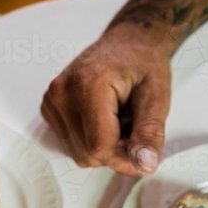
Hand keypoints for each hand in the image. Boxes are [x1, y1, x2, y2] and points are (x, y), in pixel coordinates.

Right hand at [41, 23, 172, 175]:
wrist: (128, 42)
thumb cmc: (144, 64)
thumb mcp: (157, 96)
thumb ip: (150, 133)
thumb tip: (145, 165)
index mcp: (88, 84)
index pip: (99, 147)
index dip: (124, 160)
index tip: (144, 152)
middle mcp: (62, 92)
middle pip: (87, 155)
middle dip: (116, 153)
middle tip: (134, 128)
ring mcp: (52, 100)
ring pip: (79, 154)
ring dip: (104, 148)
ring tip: (119, 121)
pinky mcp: (49, 108)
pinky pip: (72, 145)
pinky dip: (91, 141)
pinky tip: (104, 120)